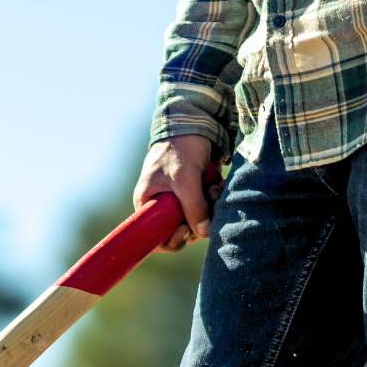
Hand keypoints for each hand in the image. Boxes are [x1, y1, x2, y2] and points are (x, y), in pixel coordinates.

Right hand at [134, 135, 221, 252]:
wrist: (193, 125)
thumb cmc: (179, 148)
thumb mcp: (185, 178)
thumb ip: (193, 206)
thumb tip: (203, 233)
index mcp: (148, 204)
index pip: (156, 238)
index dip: (172, 241)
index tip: (186, 230)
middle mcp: (162, 207)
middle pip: (182, 232)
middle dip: (199, 220)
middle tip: (208, 200)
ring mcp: (180, 202)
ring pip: (198, 221)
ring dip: (211, 209)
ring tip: (215, 188)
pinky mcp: (195, 195)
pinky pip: (207, 209)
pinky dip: (214, 201)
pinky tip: (218, 186)